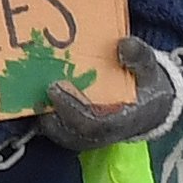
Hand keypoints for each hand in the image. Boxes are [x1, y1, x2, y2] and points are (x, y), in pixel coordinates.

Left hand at [39, 33, 182, 151]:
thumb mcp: (150, 68)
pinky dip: (46, 118)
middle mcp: (105, 135)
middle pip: (74, 133)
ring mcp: (92, 137)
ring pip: (63, 135)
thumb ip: (140, 57)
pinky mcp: (81, 134)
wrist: (150, 105)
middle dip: (55, 112)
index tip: (55, 87)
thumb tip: (124, 45)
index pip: (94, 124)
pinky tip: (35, 98)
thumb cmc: (147, 85)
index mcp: (124, 121)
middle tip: (42, 89)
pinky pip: (60, 131)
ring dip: (46, 117)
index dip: (72, 109)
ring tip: (32, 94)